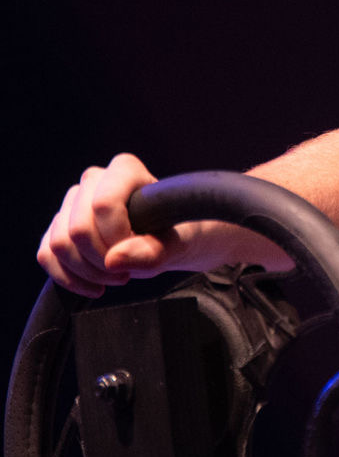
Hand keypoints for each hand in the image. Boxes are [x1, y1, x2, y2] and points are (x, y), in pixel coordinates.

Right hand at [37, 154, 192, 294]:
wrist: (167, 245)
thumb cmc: (173, 238)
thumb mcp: (175, 246)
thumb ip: (153, 251)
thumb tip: (114, 260)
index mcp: (125, 170)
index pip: (104, 204)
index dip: (118, 237)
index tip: (140, 251)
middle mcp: (93, 180)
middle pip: (78, 228)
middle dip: (103, 261)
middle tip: (129, 273)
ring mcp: (71, 203)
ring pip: (59, 243)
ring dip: (88, 272)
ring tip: (117, 277)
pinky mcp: (57, 228)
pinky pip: (46, 255)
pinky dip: (68, 278)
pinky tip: (95, 287)